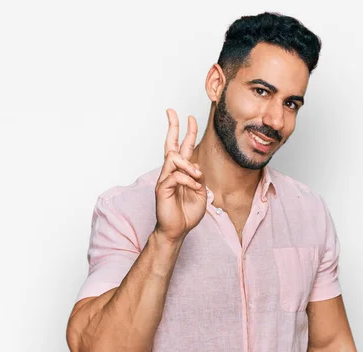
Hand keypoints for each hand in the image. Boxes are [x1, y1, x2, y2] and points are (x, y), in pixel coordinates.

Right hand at [154, 109, 206, 241]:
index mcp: (181, 171)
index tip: (189, 117)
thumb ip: (199, 176)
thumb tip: (196, 165)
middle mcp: (171, 172)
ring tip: (197, 178)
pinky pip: (175, 176)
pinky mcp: (162, 188)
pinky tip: (194, 188)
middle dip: (172, 126)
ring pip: (173, 159)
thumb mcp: (201, 191)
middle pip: (170, 144)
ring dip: (189, 166)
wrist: (177, 230)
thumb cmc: (187, 212)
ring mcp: (165, 179)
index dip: (186, 132)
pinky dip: (188, 181)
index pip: (183, 147)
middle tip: (171, 111)